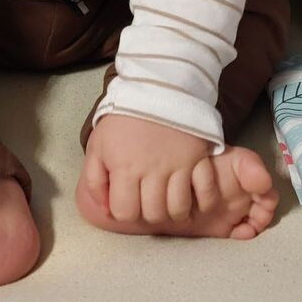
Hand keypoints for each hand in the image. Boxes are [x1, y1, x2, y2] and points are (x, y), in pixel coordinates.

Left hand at [80, 114, 218, 223]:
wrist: (154, 87)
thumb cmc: (122, 119)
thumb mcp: (98, 145)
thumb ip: (94, 180)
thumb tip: (104, 210)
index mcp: (125, 167)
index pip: (125, 212)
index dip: (123, 211)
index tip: (126, 200)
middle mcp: (153, 170)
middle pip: (154, 214)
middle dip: (148, 213)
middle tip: (148, 201)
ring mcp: (179, 164)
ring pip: (180, 208)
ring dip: (174, 212)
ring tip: (169, 203)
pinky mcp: (199, 157)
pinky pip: (207, 191)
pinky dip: (204, 201)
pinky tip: (195, 200)